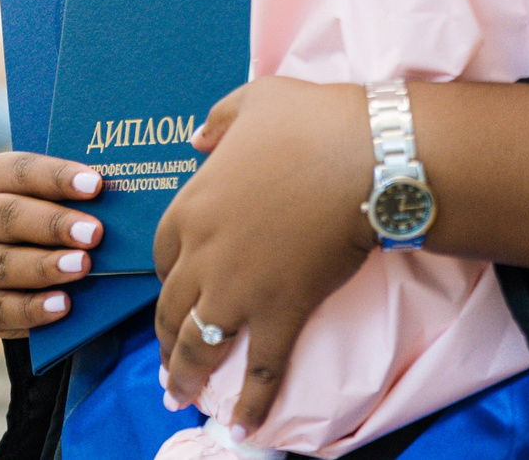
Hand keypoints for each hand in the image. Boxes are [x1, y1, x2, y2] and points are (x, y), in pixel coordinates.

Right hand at [0, 152, 105, 337]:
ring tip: (83, 267)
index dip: (57, 176)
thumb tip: (115, 198)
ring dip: (45, 266)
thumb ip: (67, 198)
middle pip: (7, 216)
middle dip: (53, 224)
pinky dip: (31, 309)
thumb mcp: (41, 203)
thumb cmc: (34, 227)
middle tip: (94, 233)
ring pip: (2, 264)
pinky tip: (62, 305)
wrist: (0, 275)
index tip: (96, 185)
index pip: (18, 171)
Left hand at [153, 78, 374, 432]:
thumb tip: (195, 139)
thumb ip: (218, 121)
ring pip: (200, 344)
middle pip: (171, 308)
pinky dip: (251, 404)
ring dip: (186, 377)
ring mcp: (240, 288)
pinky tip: (244, 428)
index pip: (164, 256)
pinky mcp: (283, 311)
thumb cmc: (312, 121)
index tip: (175, 294)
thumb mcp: (254, 101)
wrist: (364, 155)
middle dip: (165, 340)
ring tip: (180, 402)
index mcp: (192, 205)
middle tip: (166, 364)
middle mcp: (204, 254)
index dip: (169, 279)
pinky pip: (261, 369)